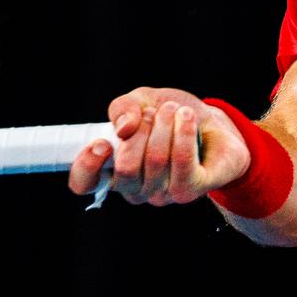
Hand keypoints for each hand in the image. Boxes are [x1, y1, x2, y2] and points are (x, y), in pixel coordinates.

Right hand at [66, 86, 252, 205]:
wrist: (212, 124)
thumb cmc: (169, 117)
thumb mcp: (141, 102)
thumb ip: (123, 108)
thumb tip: (123, 128)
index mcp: (113, 171)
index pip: (85, 183)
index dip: (86, 166)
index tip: (101, 142)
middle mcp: (136, 190)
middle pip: (126, 168)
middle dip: (140, 131)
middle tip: (153, 113)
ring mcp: (162, 194)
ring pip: (155, 161)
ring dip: (164, 126)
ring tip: (174, 111)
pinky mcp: (190, 190)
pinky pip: (182, 162)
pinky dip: (182, 133)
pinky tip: (186, 118)